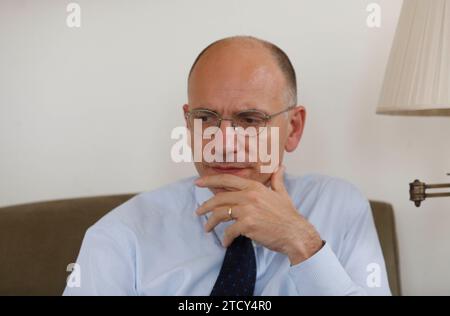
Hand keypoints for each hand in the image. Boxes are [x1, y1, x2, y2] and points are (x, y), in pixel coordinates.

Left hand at [195, 166, 322, 264]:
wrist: (295, 233)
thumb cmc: (288, 215)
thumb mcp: (282, 194)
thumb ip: (277, 180)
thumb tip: (280, 167)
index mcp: (254, 187)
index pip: (227, 180)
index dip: (210, 180)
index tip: (198, 183)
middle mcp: (249, 196)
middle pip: (219, 198)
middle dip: (205, 206)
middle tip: (198, 212)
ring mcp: (247, 210)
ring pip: (220, 213)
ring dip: (211, 222)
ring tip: (207, 228)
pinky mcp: (247, 225)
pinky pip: (229, 231)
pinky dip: (225, 238)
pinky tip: (226, 242)